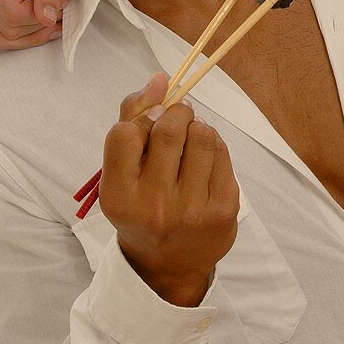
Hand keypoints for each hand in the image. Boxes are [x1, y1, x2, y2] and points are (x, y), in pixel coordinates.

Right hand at [100, 73, 239, 305]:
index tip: (150, 118)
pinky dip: (213, 144)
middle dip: (176, 112)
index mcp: (119, 196)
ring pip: (202, 135)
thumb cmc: (141, 207)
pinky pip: (222, 152)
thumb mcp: (122, 174)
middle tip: (178, 116)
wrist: (169, 265)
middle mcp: (154, 205)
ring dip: (197, 125)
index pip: (124, 133)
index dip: (139, 116)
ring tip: (191, 137)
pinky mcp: (223, 209)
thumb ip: (132, 120)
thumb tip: (159, 78)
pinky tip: (204, 157)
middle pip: (169, 128)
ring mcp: (192, 209)